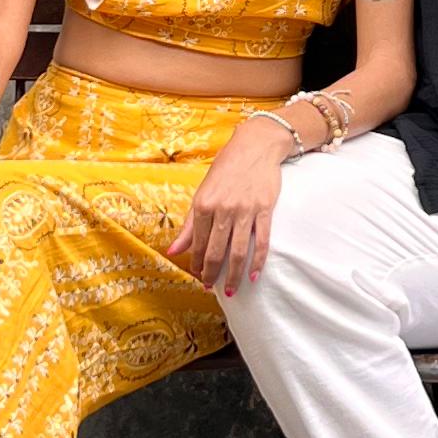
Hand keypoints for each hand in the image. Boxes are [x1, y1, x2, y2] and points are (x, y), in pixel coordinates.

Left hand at [168, 117, 291, 295]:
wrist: (256, 146)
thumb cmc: (226, 168)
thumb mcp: (202, 192)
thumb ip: (189, 224)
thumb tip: (173, 251)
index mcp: (203, 204)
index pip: (197, 243)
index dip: (196, 262)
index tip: (197, 275)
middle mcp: (223, 209)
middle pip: (216, 251)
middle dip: (212, 274)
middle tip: (211, 288)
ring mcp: (245, 210)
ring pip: (238, 251)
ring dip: (234, 275)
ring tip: (231, 291)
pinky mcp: (264, 210)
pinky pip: (261, 242)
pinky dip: (257, 262)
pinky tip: (254, 276)